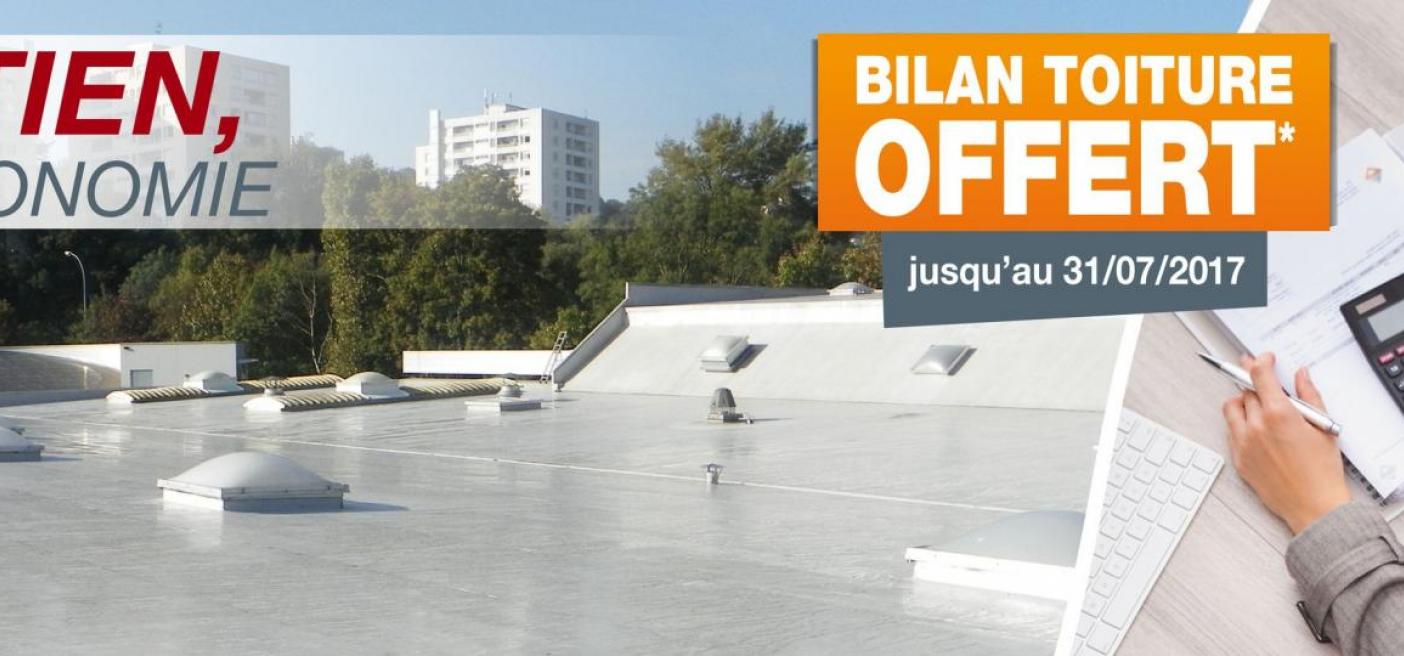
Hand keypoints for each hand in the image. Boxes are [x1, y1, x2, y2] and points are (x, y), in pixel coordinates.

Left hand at [1221, 352, 1350, 534]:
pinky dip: (1240, 425)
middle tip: (1268, 387)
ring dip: (1243, 403)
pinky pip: (1231, 431)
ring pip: (1232, 409)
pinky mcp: (1238, 459)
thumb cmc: (1322, 471)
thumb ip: (1310, 396)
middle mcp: (1256, 426)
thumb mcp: (1323, 427)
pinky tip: (1257, 431)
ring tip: (1260, 409)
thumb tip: (1301, 375)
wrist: (1313, 507)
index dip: (1260, 361)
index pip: (1259, 375)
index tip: (1263, 358)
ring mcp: (1243, 443)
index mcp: (1278, 414)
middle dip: (1257, 386)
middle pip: (1246, 392)